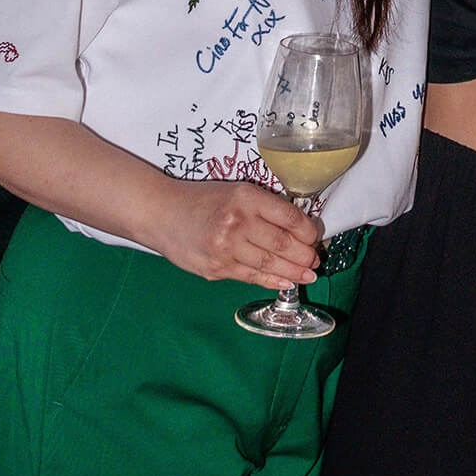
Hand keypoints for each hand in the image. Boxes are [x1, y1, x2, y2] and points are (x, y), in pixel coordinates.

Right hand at [152, 178, 321, 287]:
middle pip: (283, 244)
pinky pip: (252, 277)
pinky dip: (272, 281)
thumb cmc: (201, 201)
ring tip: (308, 274)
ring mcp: (226, 248)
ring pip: (270, 264)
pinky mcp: (217, 268)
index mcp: (246, 198)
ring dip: (294, 272)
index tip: (314, 237)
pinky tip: (286, 282)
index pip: (289, 218)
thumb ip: (264, 208)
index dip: (308, 232)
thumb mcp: (235, 192)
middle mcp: (237, 222)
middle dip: (305, 255)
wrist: (161, 213)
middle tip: (315, 260)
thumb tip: (299, 230)